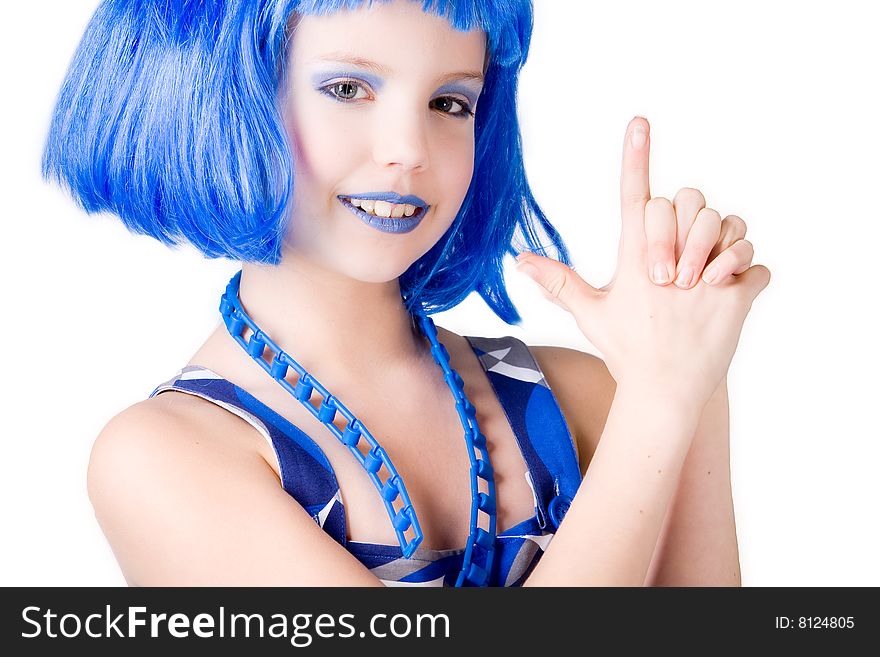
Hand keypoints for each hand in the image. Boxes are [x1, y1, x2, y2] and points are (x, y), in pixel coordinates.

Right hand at [515, 117, 770, 410]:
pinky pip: (755, 263)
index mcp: (636, 259)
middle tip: (680, 261)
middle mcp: (672, 262)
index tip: (639, 122)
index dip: (634, 156)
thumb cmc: (626, 351)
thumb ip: (559, 281)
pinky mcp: (737, 298)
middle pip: (688, 200)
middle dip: (688, 219)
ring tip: (707, 272)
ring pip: (728, 224)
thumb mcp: (590, 313)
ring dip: (722, 242)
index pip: (633, 197)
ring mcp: (707, 279)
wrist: (664, 393)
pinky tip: (727, 292)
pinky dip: (747, 273)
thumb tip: (519, 260)